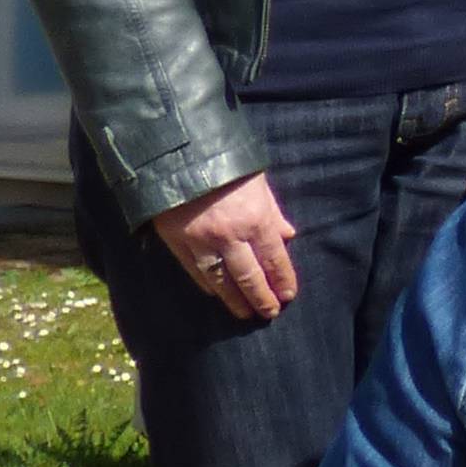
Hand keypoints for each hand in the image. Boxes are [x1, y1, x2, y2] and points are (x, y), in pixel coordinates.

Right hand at [151, 171, 299, 320]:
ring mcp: (201, 242)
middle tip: (269, 313)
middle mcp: (230, 236)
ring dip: (235, 300)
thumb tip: (289, 236)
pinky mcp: (176, 243)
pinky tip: (216, 293)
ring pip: (221, 281)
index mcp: (255, 219)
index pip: (274, 259)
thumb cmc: (225, 164)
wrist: (176, 153)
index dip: (283, 280)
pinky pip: (195, 271)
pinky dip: (208, 285)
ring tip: (244, 313)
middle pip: (250, 277)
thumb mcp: (258, 183)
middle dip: (262, 297)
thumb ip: (273, 212)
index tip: (289, 295)